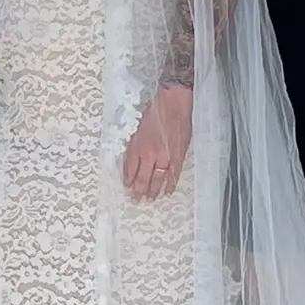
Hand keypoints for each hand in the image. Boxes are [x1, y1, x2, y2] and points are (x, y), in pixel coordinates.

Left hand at [121, 85, 192, 201]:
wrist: (173, 105)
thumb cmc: (155, 111)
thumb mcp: (135, 128)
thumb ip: (133, 146)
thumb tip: (130, 161)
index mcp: (138, 147)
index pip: (130, 171)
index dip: (128, 182)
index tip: (126, 189)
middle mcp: (150, 155)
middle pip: (142, 179)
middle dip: (138, 191)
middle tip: (136, 200)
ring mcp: (165, 158)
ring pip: (157, 180)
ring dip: (152, 191)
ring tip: (149, 200)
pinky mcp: (178, 157)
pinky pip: (173, 175)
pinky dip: (170, 185)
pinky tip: (167, 192)